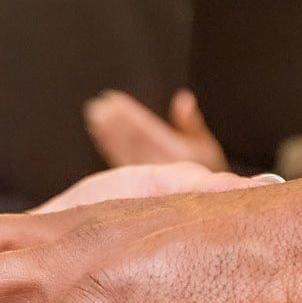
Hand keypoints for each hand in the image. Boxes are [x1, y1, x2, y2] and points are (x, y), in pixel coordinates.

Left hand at [84, 89, 229, 171]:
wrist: (201, 204)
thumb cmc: (207, 169)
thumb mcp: (206, 146)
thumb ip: (192, 123)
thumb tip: (183, 98)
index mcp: (175, 153)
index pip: (148, 131)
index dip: (130, 116)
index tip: (115, 100)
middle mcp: (158, 164)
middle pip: (132, 139)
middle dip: (115, 123)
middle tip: (98, 106)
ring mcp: (146, 174)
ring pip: (123, 149)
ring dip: (108, 132)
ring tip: (94, 115)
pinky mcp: (138, 181)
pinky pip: (120, 158)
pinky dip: (109, 144)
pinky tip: (99, 132)